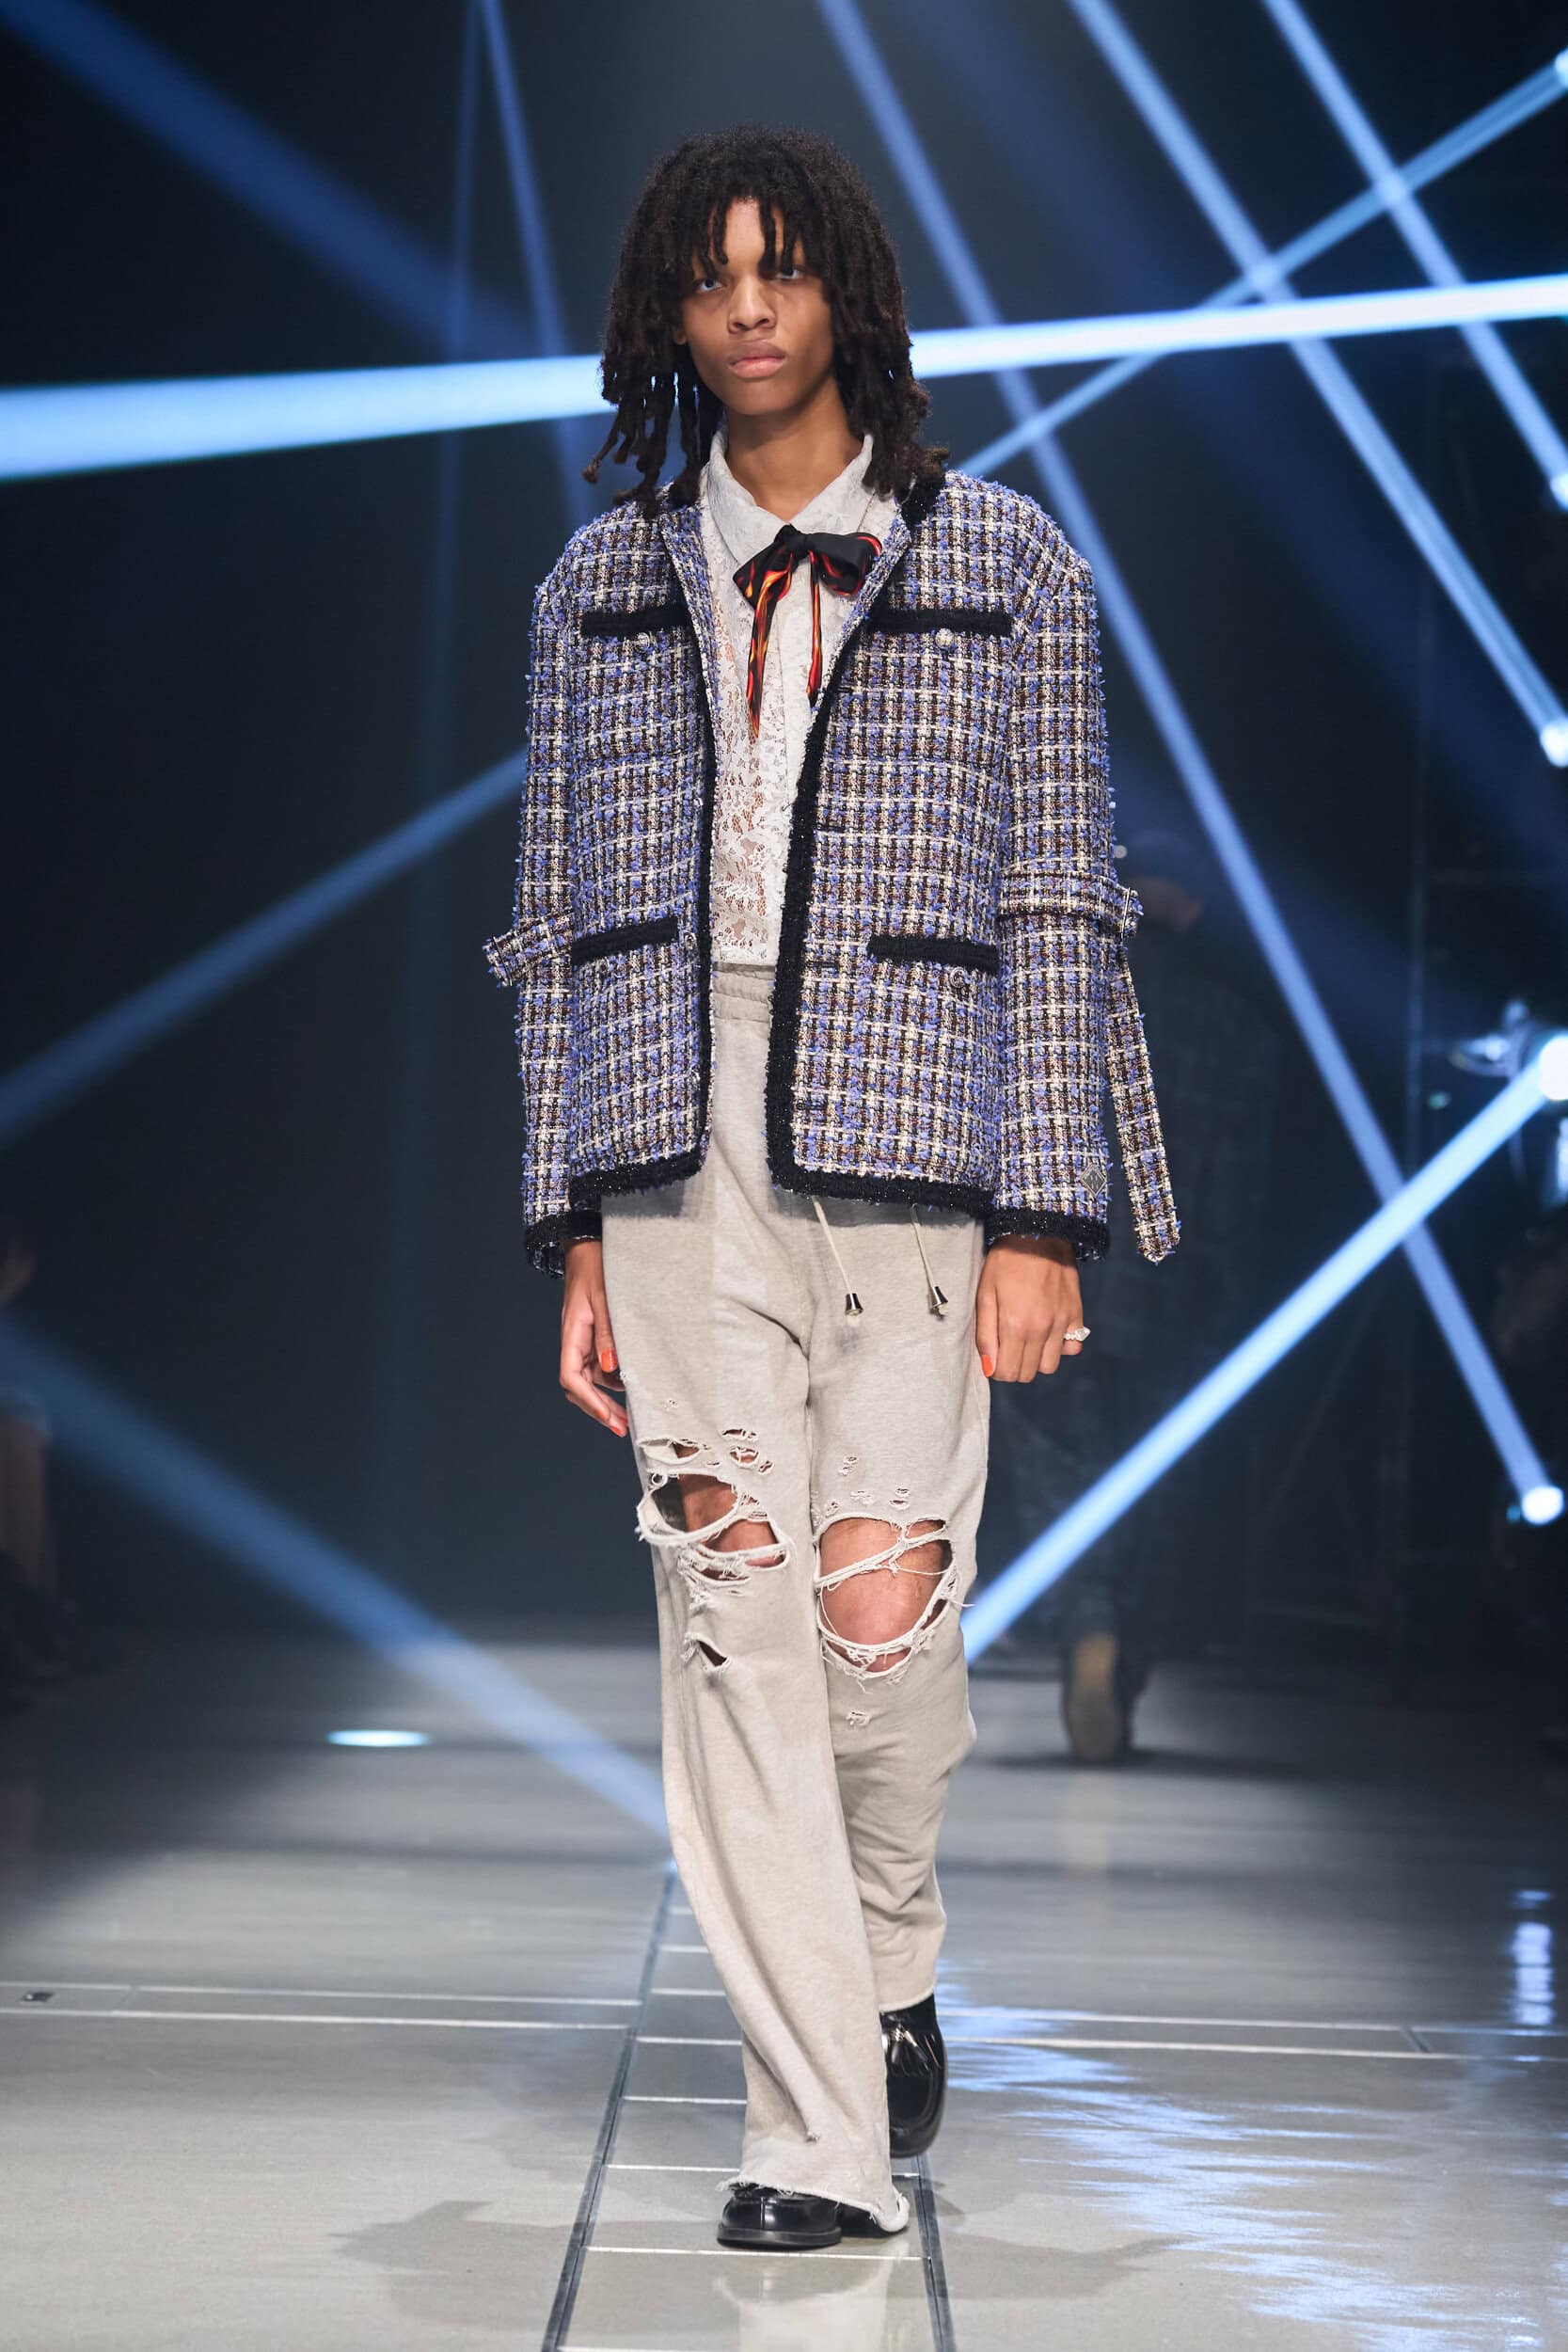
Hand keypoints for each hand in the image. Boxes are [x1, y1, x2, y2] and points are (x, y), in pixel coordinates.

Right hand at [559, 1238, 626, 1435]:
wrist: (588, 1248)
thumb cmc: (597, 1269)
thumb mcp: (605, 1300)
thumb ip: (608, 1334)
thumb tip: (610, 1368)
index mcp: (572, 1334)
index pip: (572, 1377)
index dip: (589, 1401)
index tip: (609, 1418)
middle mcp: (574, 1341)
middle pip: (579, 1385)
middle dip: (598, 1409)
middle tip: (622, 1428)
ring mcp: (582, 1340)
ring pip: (590, 1379)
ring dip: (606, 1398)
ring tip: (631, 1414)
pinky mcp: (592, 1337)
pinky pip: (599, 1366)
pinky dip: (612, 1380)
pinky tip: (629, 1385)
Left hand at [975, 1234, 1085, 1381]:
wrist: (1038, 1234)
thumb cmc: (1005, 1263)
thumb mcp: (985, 1294)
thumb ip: (985, 1334)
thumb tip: (989, 1369)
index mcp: (1015, 1326)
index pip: (1007, 1373)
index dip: (996, 1368)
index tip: (994, 1353)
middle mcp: (1041, 1330)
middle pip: (1028, 1373)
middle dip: (1014, 1365)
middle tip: (1008, 1344)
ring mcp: (1062, 1323)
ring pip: (1050, 1366)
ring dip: (1037, 1358)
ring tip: (1028, 1337)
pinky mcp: (1076, 1314)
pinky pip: (1073, 1347)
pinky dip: (1061, 1346)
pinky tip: (1049, 1331)